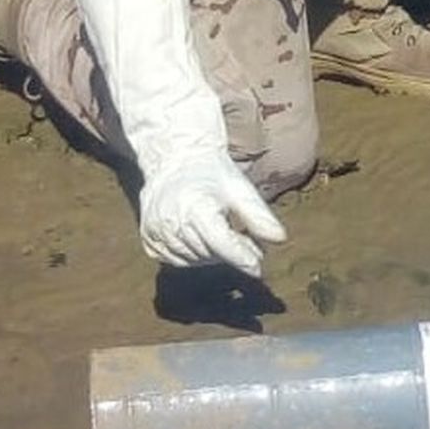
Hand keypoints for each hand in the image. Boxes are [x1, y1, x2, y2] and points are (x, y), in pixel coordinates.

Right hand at [138, 152, 285, 278]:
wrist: (174, 160)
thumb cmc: (212, 173)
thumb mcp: (239, 189)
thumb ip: (258, 216)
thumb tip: (280, 239)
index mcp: (195, 207)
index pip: (221, 244)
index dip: (242, 258)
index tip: (258, 268)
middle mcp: (171, 222)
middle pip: (210, 255)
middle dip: (231, 254)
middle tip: (247, 243)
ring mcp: (156, 233)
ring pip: (194, 261)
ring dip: (213, 256)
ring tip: (222, 234)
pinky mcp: (149, 240)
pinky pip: (175, 261)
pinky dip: (192, 256)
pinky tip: (199, 238)